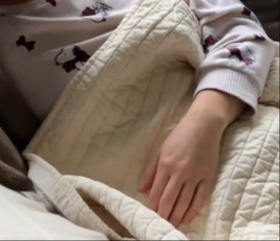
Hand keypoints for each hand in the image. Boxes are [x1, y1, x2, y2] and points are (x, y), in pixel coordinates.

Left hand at [139, 103, 231, 226]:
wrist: (203, 125)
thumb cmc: (179, 136)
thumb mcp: (160, 151)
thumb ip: (151, 172)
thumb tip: (141, 190)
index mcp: (165, 165)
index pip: (157, 192)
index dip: (153, 206)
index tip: (150, 215)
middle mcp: (179, 172)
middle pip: (170, 200)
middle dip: (164, 214)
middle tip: (160, 224)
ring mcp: (195, 176)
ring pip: (185, 202)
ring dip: (178, 216)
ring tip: (172, 225)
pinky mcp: (208, 177)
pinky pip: (200, 199)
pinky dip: (193, 211)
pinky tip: (187, 218)